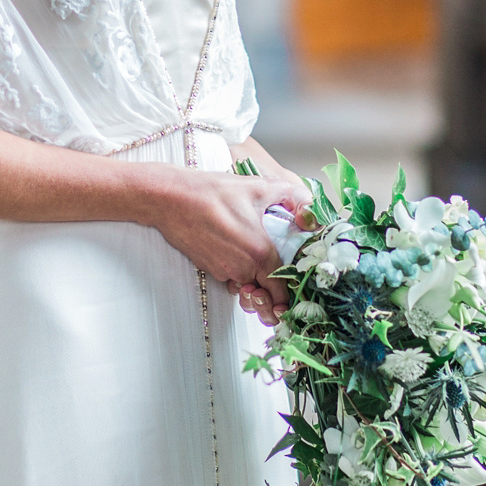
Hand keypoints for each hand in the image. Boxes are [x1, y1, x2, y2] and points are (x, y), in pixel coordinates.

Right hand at [143, 167, 309, 325]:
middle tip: (276, 290)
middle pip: (264, 298)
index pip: (282, 292)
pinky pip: (230, 279)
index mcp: (260, 253)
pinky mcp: (210, 269)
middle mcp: (242, 268)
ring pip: (246, 289)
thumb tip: (312, 217)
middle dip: (271, 298)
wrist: (172, 198)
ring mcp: (224, 271)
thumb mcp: (261, 187)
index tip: (293, 292)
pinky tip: (237, 253)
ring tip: (257, 270)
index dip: (290, 296)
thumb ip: (294, 200)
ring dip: (253, 286)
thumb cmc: (213, 192)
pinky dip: (237, 274)